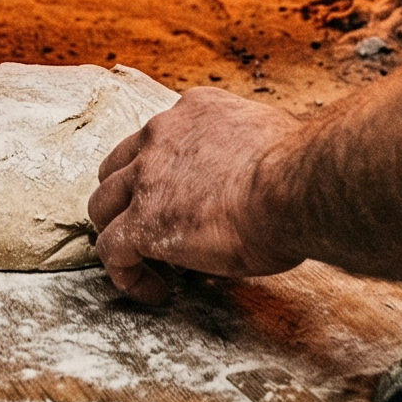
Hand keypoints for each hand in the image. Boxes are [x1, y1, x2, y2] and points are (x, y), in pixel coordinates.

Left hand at [88, 87, 302, 303]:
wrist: (295, 188)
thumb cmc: (299, 173)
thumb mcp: (267, 143)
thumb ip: (247, 155)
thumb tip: (257, 180)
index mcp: (195, 110)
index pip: (159, 139)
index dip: (163, 173)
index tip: (182, 200)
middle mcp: (162, 134)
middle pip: (118, 167)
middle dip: (129, 199)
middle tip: (153, 228)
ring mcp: (146, 176)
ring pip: (103, 204)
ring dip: (118, 232)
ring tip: (143, 262)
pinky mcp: (142, 221)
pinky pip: (112, 250)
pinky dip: (126, 273)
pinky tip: (155, 291)